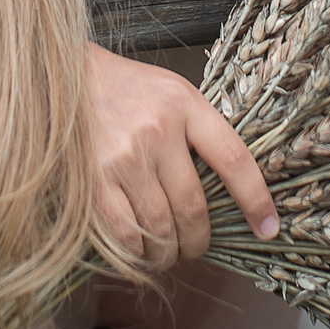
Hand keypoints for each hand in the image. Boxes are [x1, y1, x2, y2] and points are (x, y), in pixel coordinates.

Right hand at [84, 45, 277, 268]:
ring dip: (168, 252)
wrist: (61, 76)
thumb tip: (225, 191)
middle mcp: (156, 130)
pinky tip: (139, 248)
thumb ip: (198, 132)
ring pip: (161, 228)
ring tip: (167, 251)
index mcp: (183, 104)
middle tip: (196, 246)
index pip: (234, 160)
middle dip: (200, 240)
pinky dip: (138, 251)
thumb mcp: (171, 93)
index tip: (267, 227)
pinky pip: (126, 234)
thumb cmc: (123, 88)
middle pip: (193, 208)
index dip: (255, 200)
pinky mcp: (93, 181)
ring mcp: (123, 157)